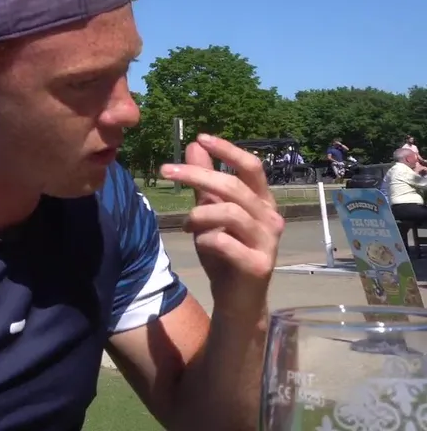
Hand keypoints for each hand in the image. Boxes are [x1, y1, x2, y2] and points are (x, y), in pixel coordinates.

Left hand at [162, 134, 284, 321]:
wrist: (237, 300)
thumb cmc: (225, 253)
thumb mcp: (210, 212)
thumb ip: (205, 182)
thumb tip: (195, 145)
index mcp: (262, 202)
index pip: (252, 167)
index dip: (228, 150)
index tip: (201, 137)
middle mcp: (271, 218)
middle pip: (234, 186)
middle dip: (197, 175)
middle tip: (166, 170)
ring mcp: (268, 242)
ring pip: (230, 213)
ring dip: (199, 214)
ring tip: (186, 224)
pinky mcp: (258, 264)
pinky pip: (225, 242)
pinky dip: (206, 239)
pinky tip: (202, 245)